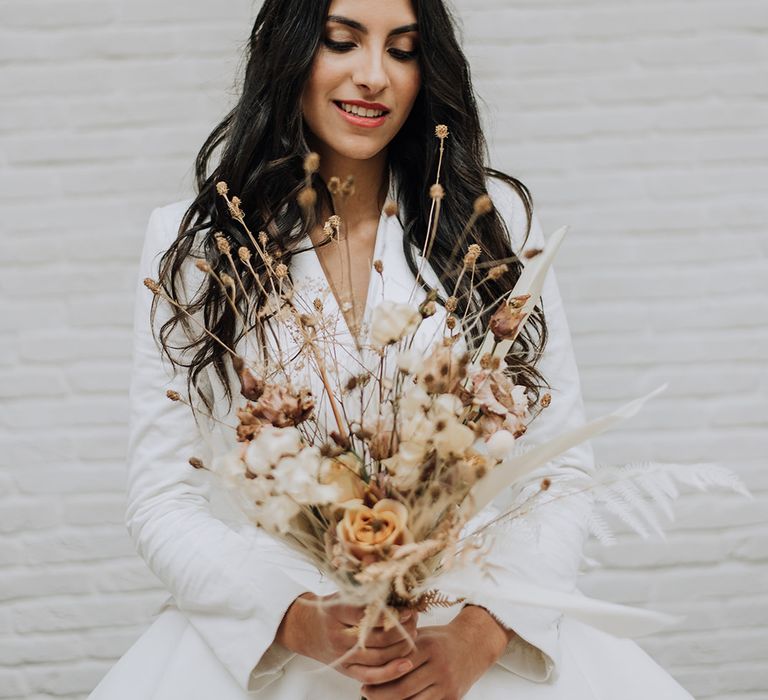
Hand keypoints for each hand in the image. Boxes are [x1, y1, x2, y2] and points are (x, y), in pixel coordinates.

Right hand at [277, 592, 419, 684]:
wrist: (304, 630)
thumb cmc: (328, 607)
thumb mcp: (340, 590)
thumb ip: (359, 578)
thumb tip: (374, 557)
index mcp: (335, 612)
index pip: (365, 614)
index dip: (389, 613)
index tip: (408, 608)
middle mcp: (338, 636)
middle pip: (376, 638)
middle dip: (401, 630)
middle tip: (415, 620)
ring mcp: (342, 656)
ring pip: (377, 657)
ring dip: (401, 647)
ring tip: (414, 635)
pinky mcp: (346, 670)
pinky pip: (370, 676)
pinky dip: (390, 672)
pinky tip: (407, 664)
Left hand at [360, 605, 511, 699]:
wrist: (474, 645)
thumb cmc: (441, 639)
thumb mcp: (422, 633)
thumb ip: (401, 643)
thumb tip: (371, 654)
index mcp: (428, 646)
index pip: (396, 665)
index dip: (378, 674)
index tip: (364, 678)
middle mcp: (439, 666)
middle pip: (403, 688)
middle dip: (380, 694)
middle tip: (366, 691)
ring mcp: (447, 684)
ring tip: (378, 699)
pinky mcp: (453, 697)